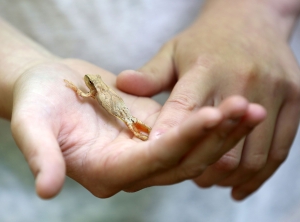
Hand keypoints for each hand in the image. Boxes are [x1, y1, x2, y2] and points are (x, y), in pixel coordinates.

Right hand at [10, 59, 264, 198]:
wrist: (48, 85)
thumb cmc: (34, 103)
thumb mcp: (30, 126)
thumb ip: (40, 157)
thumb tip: (45, 190)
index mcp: (105, 173)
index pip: (152, 162)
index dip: (181, 141)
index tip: (210, 113)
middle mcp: (130, 170)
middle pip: (182, 162)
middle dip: (215, 138)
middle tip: (247, 108)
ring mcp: (145, 152)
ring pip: (193, 151)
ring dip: (222, 131)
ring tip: (250, 106)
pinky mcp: (154, 132)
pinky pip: (188, 131)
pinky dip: (211, 120)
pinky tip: (234, 101)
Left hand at [117, 1, 299, 199]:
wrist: (253, 17)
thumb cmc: (206, 40)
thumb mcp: (174, 51)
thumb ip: (150, 74)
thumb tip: (122, 85)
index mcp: (207, 67)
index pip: (185, 108)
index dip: (170, 135)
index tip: (155, 157)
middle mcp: (243, 80)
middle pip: (222, 140)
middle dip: (201, 166)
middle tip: (186, 177)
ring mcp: (274, 92)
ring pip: (253, 154)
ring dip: (229, 177)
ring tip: (211, 182)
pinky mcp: (295, 102)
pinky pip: (279, 151)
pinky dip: (258, 176)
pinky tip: (239, 187)